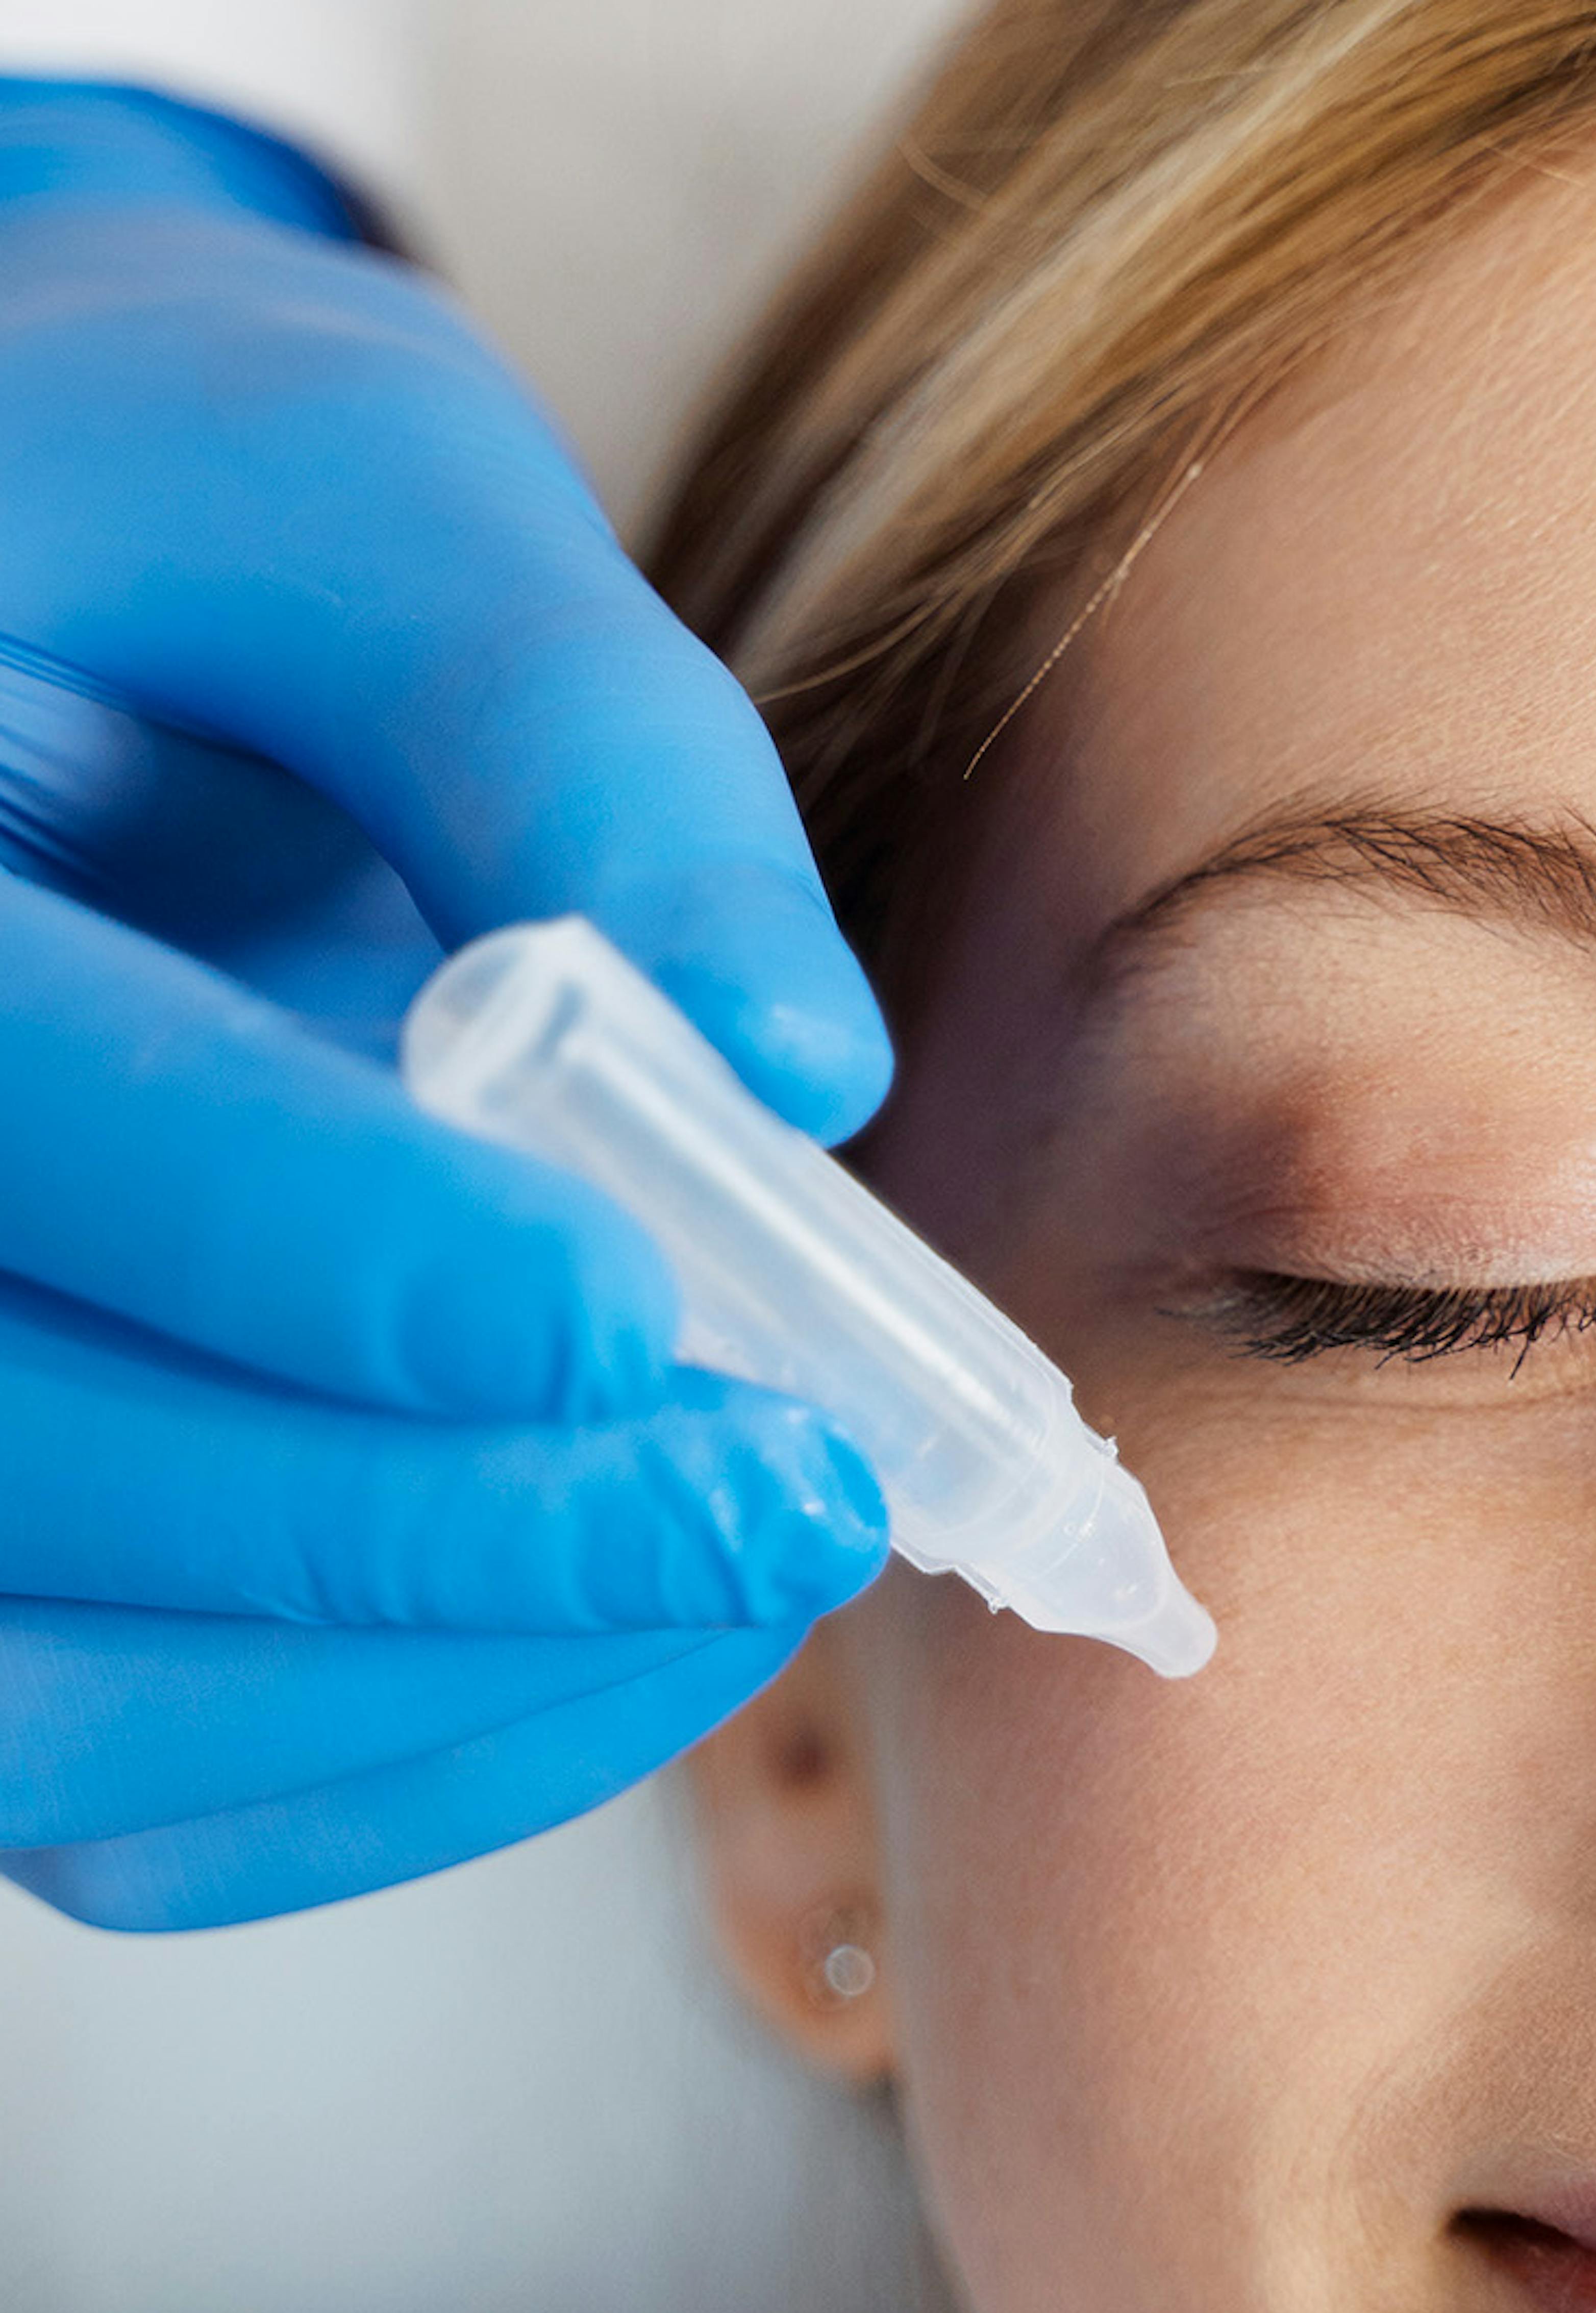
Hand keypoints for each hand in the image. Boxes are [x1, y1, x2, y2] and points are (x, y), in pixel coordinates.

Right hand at [0, 86, 890, 1929]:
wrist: (58, 679)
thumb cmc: (190, 551)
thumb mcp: (362, 501)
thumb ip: (564, 732)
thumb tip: (794, 1067)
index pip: (3, 1100)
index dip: (299, 1237)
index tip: (625, 1309)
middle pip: (22, 1459)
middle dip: (428, 1523)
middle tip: (792, 1491)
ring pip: (55, 1710)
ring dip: (446, 1674)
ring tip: (756, 1549)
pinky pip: (138, 1805)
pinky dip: (415, 1756)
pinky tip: (646, 1626)